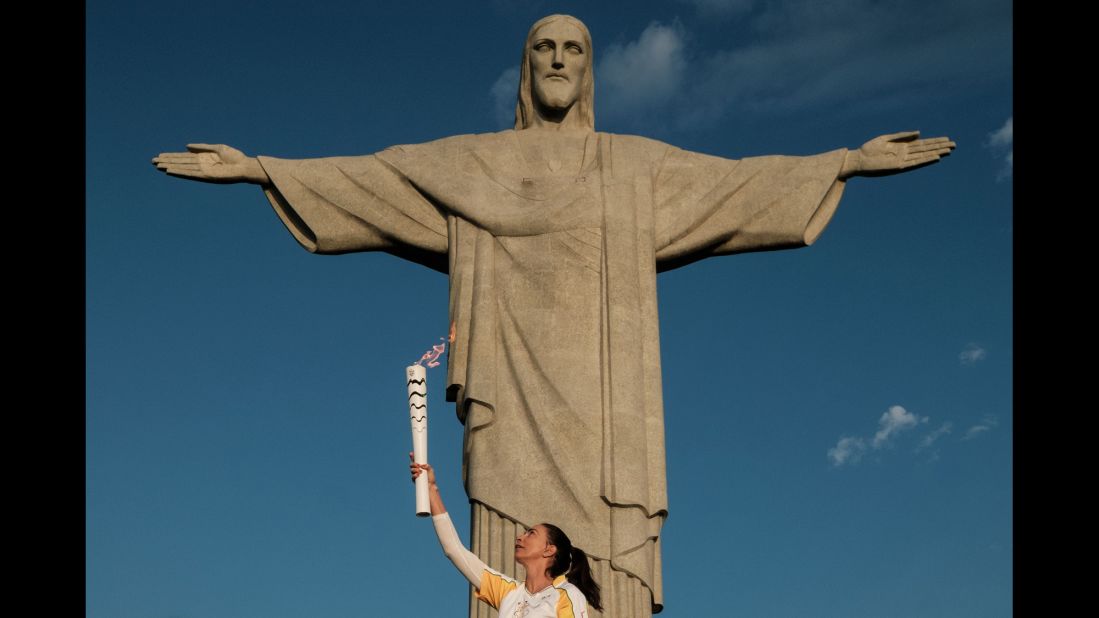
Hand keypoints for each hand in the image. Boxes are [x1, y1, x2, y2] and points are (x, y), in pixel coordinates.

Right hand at [151, 143, 268, 183]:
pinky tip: (171, 171)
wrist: (245, 166)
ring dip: (170, 167)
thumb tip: (186, 146)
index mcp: (203, 158)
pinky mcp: (207, 176)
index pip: (184, 157)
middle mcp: (201, 165)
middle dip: (167, 161)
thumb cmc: (235, 157)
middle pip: (181, 163)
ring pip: (183, 168)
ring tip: (157, 165)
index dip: (172, 156)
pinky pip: (191, 174)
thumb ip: (202, 147)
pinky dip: (180, 172)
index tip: (160, 155)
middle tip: (152, 161)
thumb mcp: (217, 148)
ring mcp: (203, 171)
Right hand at [409, 452, 436, 486]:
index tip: (411, 453)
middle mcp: (416, 469)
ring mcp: (415, 474)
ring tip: (420, 471)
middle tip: (418, 465)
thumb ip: (427, 466)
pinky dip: (415, 475)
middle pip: (412, 464)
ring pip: (412, 470)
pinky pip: (412, 476)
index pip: (415, 460)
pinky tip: (418, 475)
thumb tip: (423, 465)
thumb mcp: (431, 470)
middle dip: (413, 464)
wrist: (430, 486)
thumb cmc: (431, 477)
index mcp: (420, 466)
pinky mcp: (414, 480)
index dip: (412, 456)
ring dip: (415, 470)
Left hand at [842, 131, 955, 178]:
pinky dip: (925, 160)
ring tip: (948, 151)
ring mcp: (903, 160)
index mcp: (902, 146)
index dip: (934, 141)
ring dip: (936, 153)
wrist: (858, 159)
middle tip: (954, 145)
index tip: (946, 139)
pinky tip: (935, 157)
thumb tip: (919, 133)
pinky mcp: (898, 167)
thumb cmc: (869, 149)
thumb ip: (902, 136)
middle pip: (926, 149)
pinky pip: (914, 163)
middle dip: (939, 147)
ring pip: (923, 156)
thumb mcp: (886, 138)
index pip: (922, 143)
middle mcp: (905, 154)